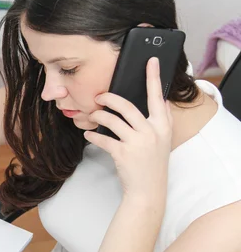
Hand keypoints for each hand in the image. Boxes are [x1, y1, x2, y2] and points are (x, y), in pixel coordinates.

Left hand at [84, 57, 172, 199]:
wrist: (148, 190)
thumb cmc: (152, 163)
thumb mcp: (162, 140)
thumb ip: (160, 120)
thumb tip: (158, 101)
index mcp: (163, 126)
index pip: (158, 97)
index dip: (153, 77)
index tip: (151, 61)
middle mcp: (152, 132)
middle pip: (127, 106)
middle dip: (109, 98)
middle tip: (98, 97)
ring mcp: (138, 143)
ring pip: (112, 120)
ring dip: (98, 117)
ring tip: (92, 117)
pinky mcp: (123, 154)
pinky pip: (103, 139)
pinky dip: (93, 136)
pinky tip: (88, 134)